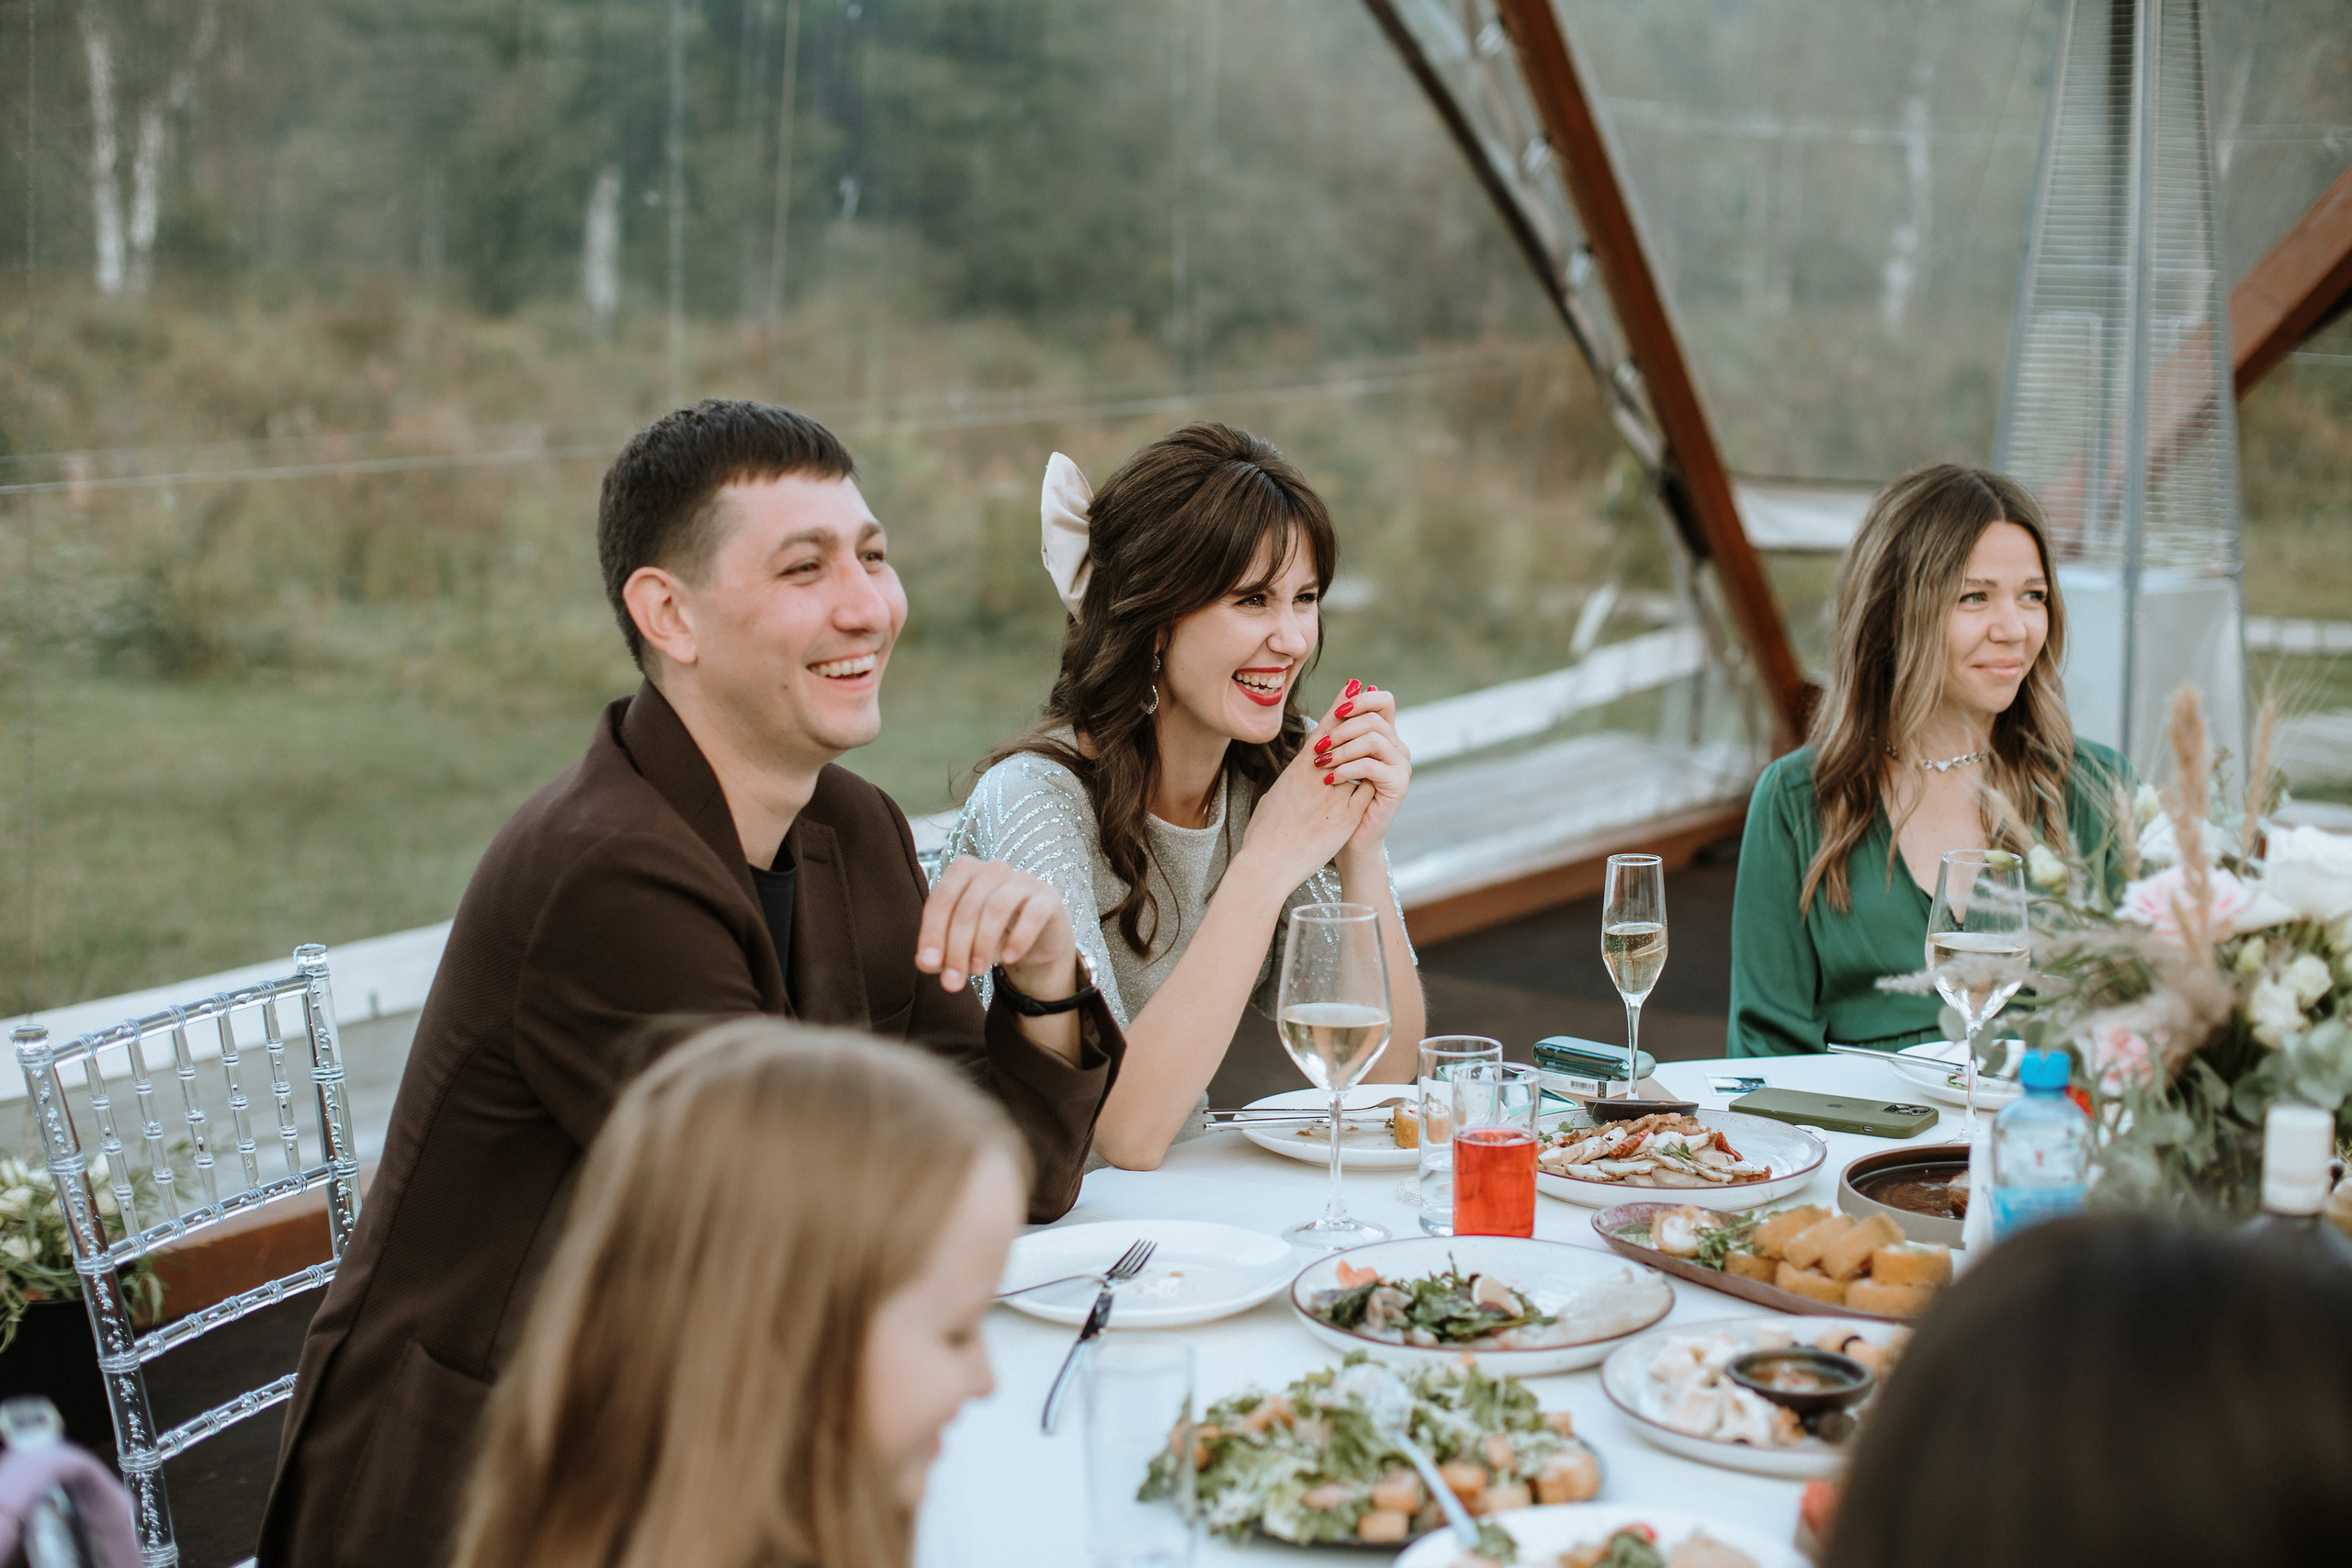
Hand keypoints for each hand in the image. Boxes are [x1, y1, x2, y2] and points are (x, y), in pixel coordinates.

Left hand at [916, 857, 1078, 998]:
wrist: (1035, 940)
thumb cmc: (990, 936)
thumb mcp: (960, 946)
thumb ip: (939, 954)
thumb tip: (925, 963)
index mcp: (965, 870)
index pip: (942, 898)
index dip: (932, 932)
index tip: (929, 964)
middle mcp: (993, 868)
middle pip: (968, 906)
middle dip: (957, 947)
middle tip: (953, 981)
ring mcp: (1023, 879)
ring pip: (997, 907)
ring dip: (983, 944)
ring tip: (977, 971)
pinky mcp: (1048, 896)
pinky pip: (1033, 914)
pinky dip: (1019, 938)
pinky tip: (1008, 958)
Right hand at [1235, 686, 1376, 889]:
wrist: (1266, 864)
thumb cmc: (1262, 836)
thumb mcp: (1272, 800)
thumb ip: (1286, 786)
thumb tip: (1291, 780)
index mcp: (1296, 773)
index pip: (1321, 734)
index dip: (1336, 710)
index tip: (1349, 689)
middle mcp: (1315, 778)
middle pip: (1342, 739)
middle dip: (1356, 716)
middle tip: (1368, 692)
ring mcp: (1332, 796)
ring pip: (1358, 764)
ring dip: (1369, 748)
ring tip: (1383, 727)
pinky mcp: (1345, 818)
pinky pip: (1365, 794)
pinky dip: (1373, 783)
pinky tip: (1383, 772)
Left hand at [1309, 679, 1409, 858]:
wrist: (1345, 839)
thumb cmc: (1335, 798)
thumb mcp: (1335, 753)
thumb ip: (1341, 721)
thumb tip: (1350, 682)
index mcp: (1384, 737)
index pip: (1383, 701)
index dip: (1360, 700)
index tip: (1335, 714)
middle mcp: (1397, 748)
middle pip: (1374, 718)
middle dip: (1342, 729)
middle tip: (1318, 747)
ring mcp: (1401, 766)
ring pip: (1373, 739)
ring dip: (1341, 749)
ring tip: (1321, 763)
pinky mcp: (1399, 785)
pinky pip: (1372, 765)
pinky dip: (1346, 769)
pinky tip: (1330, 779)